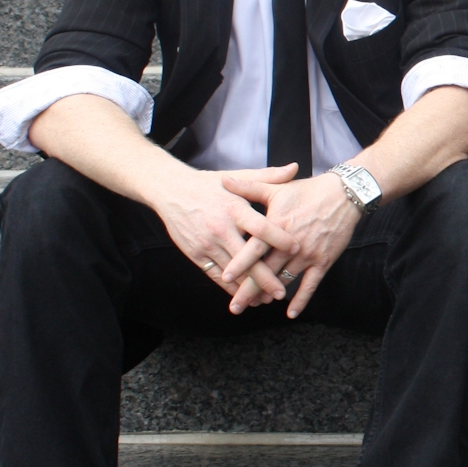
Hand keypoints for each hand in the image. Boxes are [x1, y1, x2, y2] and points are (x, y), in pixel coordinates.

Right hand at [147, 164, 298, 307]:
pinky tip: (243, 295)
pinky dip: (230, 287)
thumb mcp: (237, 177)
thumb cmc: (209, 185)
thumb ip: (268, 177)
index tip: (297, 248)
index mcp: (234, 208)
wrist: (170, 190)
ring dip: (249, 288)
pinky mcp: (195, 254)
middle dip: (265, 277)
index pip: (260, 227)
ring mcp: (207, 244)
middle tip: (282, 292)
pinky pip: (215, 276)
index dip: (279, 238)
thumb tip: (295, 168)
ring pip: (231, 272)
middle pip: (247, 258)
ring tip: (267, 299)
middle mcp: (221, 228)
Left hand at [219, 170, 363, 316]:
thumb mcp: (276, 188)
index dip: (240, 263)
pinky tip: (290, 313)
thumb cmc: (308, 190)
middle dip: (249, 290)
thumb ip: (248, 187)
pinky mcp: (323, 261)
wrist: (344, 195)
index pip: (254, 248)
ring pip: (285, 280)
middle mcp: (291, 244)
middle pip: (267, 271)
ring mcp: (308, 255)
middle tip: (235, 307)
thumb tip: (222, 179)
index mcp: (276, 226)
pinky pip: (310, 285)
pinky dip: (301, 300)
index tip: (225, 277)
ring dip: (270, 295)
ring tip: (255, 307)